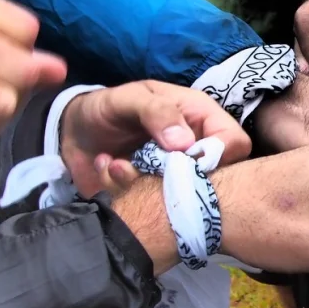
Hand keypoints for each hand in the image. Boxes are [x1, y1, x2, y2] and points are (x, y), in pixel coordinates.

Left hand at [59, 81, 251, 195]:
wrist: (73, 131)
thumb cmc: (107, 107)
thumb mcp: (128, 99)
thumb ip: (156, 113)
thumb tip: (185, 144)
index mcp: (200, 118)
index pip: (235, 143)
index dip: (219, 155)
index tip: (186, 161)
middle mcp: (195, 149)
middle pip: (220, 177)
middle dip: (182, 179)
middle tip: (149, 170)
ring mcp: (177, 176)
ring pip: (187, 198)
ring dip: (148, 185)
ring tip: (119, 166)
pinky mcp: (156, 196)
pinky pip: (155, 208)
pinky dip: (128, 192)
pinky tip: (110, 173)